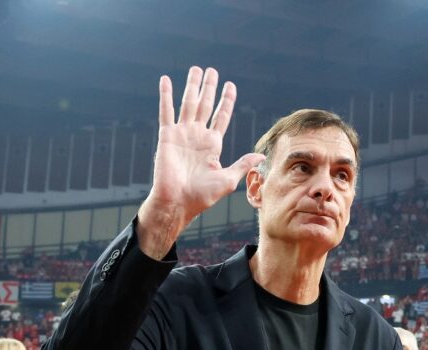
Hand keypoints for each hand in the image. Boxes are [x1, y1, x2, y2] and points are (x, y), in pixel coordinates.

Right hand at [138, 67, 264, 255]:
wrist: (178, 202)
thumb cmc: (202, 196)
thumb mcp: (228, 179)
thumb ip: (242, 164)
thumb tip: (261, 156)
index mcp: (212, 145)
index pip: (221, 117)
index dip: (226, 101)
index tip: (230, 86)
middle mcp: (197, 136)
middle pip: (205, 105)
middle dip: (209, 88)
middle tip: (212, 70)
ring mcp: (182, 134)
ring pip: (188, 103)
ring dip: (192, 86)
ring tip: (196, 69)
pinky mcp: (167, 136)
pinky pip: (166, 111)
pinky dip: (166, 95)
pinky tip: (166, 80)